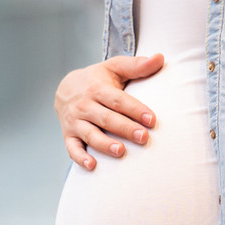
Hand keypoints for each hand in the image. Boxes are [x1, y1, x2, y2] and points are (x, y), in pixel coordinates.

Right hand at [53, 54, 163, 169]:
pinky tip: (93, 166)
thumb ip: (137, 65)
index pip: (118, 100)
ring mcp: (75, 122)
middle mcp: (85, 106)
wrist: (64, 89)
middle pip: (106, 118)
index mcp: (97, 89)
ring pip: (90, 134)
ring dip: (104, 144)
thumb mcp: (114, 68)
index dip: (135, 110)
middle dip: (125, 129)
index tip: (152, 120)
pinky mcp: (69, 135)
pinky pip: (73, 149)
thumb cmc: (96, 80)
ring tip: (120, 151)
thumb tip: (160, 58)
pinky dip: (80, 158)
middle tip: (143, 138)